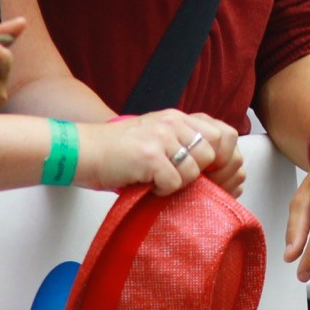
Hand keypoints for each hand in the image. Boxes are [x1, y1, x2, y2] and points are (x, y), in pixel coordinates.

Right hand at [80, 110, 241, 196]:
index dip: (227, 159)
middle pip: (215, 151)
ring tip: (163, 184)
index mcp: (179, 118)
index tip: (216, 177)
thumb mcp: (158, 138)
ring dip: (183, 184)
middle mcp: (173, 122)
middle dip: (210, 175)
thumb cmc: (117, 152)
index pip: (225, 133)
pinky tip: (150, 188)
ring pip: (196, 167)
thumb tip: (217, 173)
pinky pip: (174, 181)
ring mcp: (160, 136)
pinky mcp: (148, 155)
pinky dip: (164, 191)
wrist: (82, 151)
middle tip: (192, 188)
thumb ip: (184, 145)